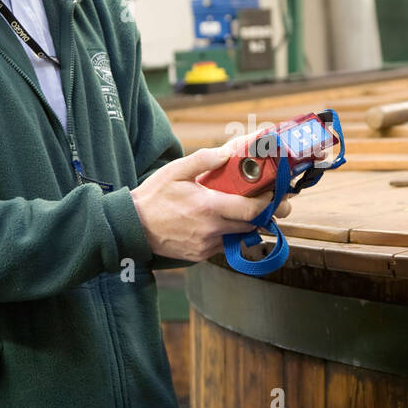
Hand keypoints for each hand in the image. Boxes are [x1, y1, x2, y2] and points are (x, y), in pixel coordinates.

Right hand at [131, 137, 292, 263]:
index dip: (269, 202)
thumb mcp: (176, 171)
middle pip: (252, 225)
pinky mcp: (201, 255)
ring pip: (240, 236)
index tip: (274, 192)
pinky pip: (225, 244)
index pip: (252, 210)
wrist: (132, 227)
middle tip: (270, 200)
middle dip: (264, 212)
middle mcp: (211, 230)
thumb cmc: (153, 197)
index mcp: (208, 207)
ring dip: (247, 223)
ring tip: (246, 208)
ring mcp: (206, 245)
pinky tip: (223, 220)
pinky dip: (229, 232)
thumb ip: (204, 160)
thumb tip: (228, 152)